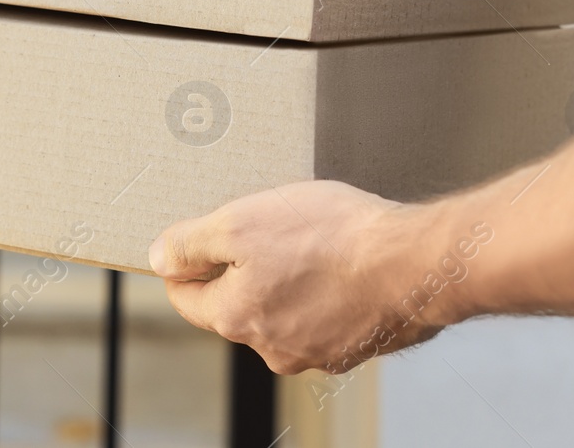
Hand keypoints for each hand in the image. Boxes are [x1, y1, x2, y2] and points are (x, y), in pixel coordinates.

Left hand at [149, 181, 463, 373]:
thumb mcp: (241, 222)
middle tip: (272, 228)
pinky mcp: (354, 345)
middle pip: (236, 303)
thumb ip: (191, 244)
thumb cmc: (332, 238)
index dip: (189, 262)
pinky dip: (326, 290)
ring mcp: (316, 351)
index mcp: (236, 318)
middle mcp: (271, 347)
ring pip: (282, 309)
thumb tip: (159, 259)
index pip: (187, 297)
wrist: (414, 263)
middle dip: (245, 266)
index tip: (203, 237)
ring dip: (288, 278)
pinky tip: (343, 262)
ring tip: (315, 242)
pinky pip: (323, 314)